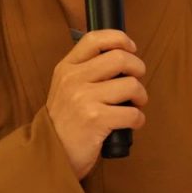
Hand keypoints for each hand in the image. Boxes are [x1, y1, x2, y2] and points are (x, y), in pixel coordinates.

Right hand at [46, 29, 147, 179]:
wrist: (50, 154)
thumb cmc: (65, 121)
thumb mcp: (65, 88)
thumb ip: (86, 70)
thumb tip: (123, 57)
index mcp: (66, 68)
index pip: (95, 38)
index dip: (119, 39)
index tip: (131, 48)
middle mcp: (73, 79)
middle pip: (120, 58)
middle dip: (138, 68)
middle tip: (137, 81)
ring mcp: (84, 99)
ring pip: (131, 85)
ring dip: (141, 96)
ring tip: (135, 105)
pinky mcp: (95, 120)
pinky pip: (132, 113)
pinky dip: (138, 119)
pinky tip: (131, 123)